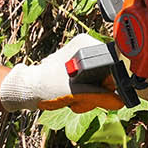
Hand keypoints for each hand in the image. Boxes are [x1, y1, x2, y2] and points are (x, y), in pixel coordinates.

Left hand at [0, 33, 123, 111]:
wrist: (28, 89)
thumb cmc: (46, 86)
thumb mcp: (76, 93)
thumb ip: (100, 97)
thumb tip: (120, 102)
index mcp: (85, 44)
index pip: (112, 62)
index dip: (109, 82)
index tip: (101, 94)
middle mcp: (84, 48)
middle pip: (106, 74)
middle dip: (96, 91)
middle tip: (81, 99)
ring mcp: (80, 58)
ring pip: (98, 81)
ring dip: (88, 95)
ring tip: (73, 99)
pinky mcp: (76, 69)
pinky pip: (90, 83)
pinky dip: (83, 93)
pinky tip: (72, 98)